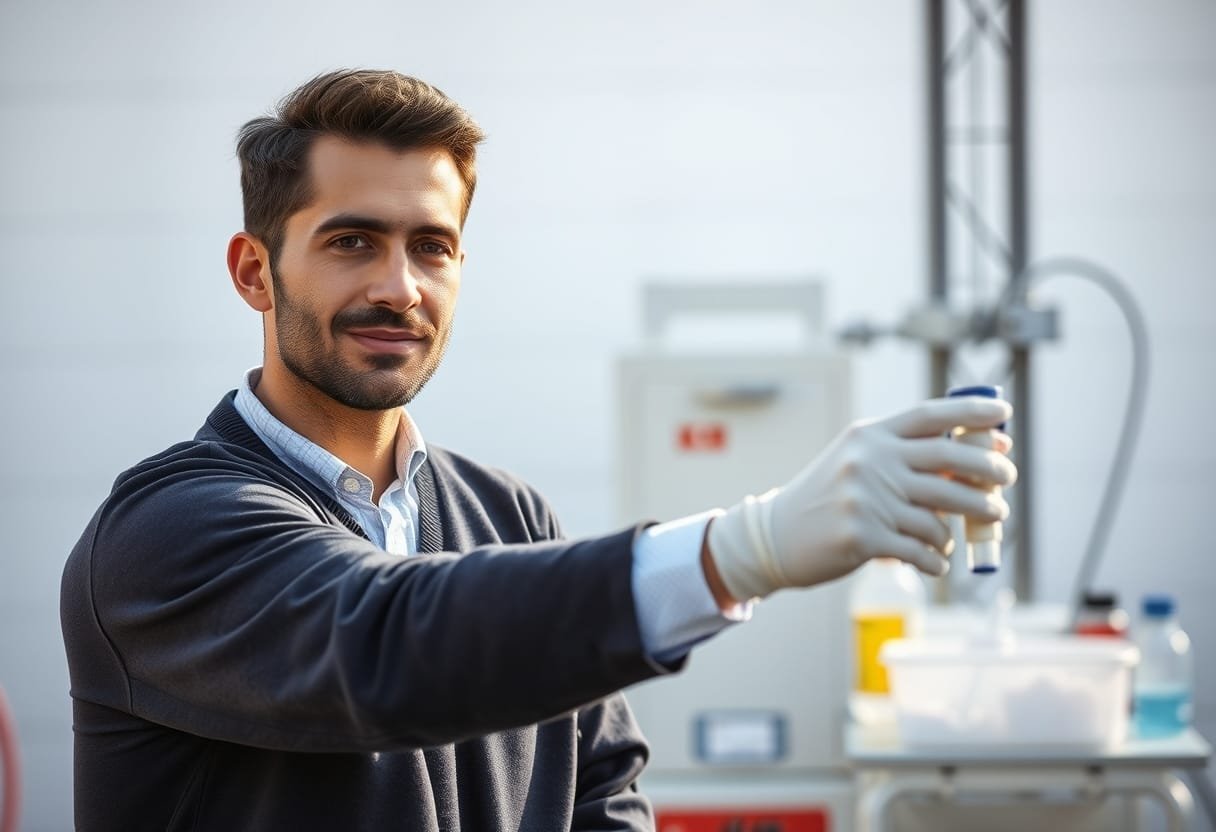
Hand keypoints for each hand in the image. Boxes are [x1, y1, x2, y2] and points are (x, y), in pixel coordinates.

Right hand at [706, 396, 1016, 601]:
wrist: (775, 536)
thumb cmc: (827, 499)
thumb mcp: (857, 464)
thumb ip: (905, 457)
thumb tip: (974, 457)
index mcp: (870, 436)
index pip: (931, 415)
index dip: (973, 412)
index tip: (1005, 415)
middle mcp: (869, 461)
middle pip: (950, 459)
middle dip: (990, 472)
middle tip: (1006, 484)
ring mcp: (866, 499)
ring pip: (941, 514)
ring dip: (965, 526)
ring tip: (972, 532)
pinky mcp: (864, 538)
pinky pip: (922, 550)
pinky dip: (937, 560)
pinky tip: (936, 562)